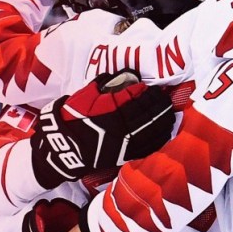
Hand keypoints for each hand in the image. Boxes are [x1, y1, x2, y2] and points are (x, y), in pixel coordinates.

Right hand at [29, 70, 174, 188]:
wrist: (63, 147)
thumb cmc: (71, 119)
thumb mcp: (83, 97)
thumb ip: (103, 85)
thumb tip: (119, 75)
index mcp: (110, 113)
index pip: (136, 100)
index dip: (146, 93)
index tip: (151, 88)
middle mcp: (121, 129)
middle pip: (148, 115)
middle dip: (159, 105)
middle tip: (164, 97)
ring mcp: (124, 144)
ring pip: (151, 132)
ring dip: (163, 120)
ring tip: (169, 112)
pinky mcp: (125, 156)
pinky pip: (148, 147)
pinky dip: (159, 138)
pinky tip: (165, 131)